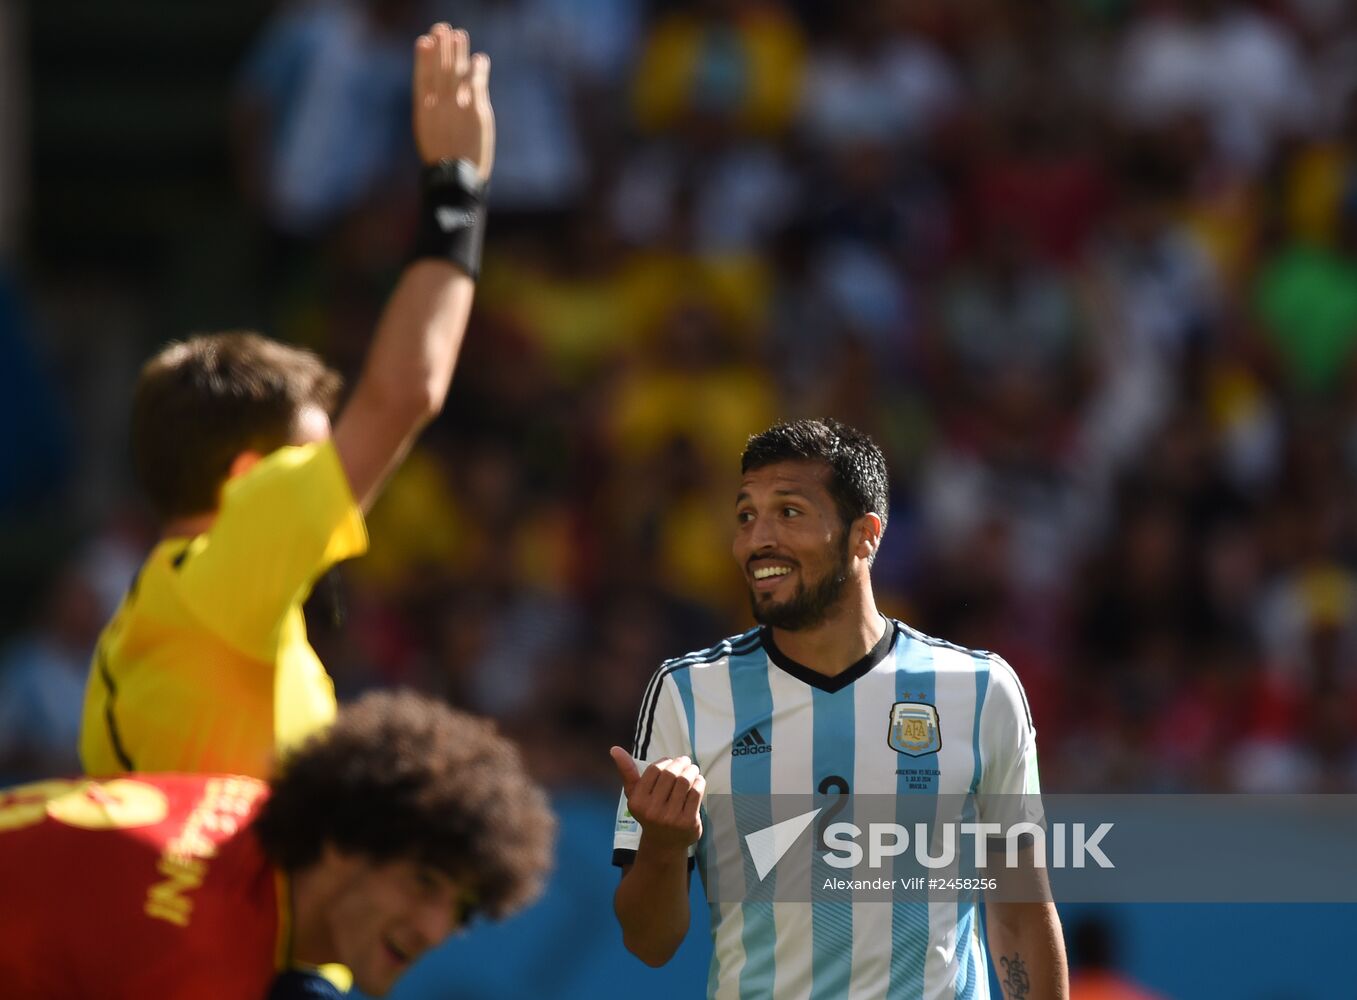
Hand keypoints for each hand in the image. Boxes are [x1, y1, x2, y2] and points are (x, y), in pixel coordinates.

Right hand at [413, 24, 493, 179]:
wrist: (456, 178)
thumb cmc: (443, 161)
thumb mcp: (428, 134)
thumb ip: (431, 111)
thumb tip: (432, 95)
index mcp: (423, 111)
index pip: (422, 77)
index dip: (423, 57)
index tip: (424, 40)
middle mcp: (439, 105)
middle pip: (440, 69)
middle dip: (441, 48)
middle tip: (442, 29)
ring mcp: (457, 106)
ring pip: (456, 72)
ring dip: (458, 52)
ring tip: (459, 35)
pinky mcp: (476, 111)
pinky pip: (476, 83)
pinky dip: (477, 69)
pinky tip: (478, 58)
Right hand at [611, 747, 705, 853]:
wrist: (663, 843)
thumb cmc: (649, 811)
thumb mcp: (635, 794)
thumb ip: (627, 771)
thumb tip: (615, 749)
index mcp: (637, 802)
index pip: (654, 770)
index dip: (665, 761)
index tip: (670, 761)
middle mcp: (652, 811)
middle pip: (671, 774)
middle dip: (681, 763)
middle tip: (685, 761)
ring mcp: (671, 818)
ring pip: (685, 781)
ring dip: (691, 770)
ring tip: (692, 769)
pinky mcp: (688, 822)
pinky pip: (696, 793)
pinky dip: (699, 782)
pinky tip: (698, 781)